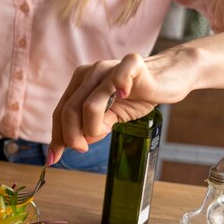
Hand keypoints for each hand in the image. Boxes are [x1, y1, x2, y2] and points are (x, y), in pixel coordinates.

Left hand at [49, 51, 195, 163]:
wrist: (170, 77)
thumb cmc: (137, 97)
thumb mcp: (111, 116)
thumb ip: (93, 128)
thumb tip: (76, 144)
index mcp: (80, 84)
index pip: (60, 112)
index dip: (57, 136)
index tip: (54, 158)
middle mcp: (90, 73)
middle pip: (69, 110)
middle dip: (71, 136)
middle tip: (82, 149)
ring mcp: (109, 68)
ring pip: (89, 105)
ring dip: (93, 127)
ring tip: (106, 130)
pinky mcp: (132, 64)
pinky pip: (119, 77)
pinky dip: (119, 87)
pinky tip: (124, 96)